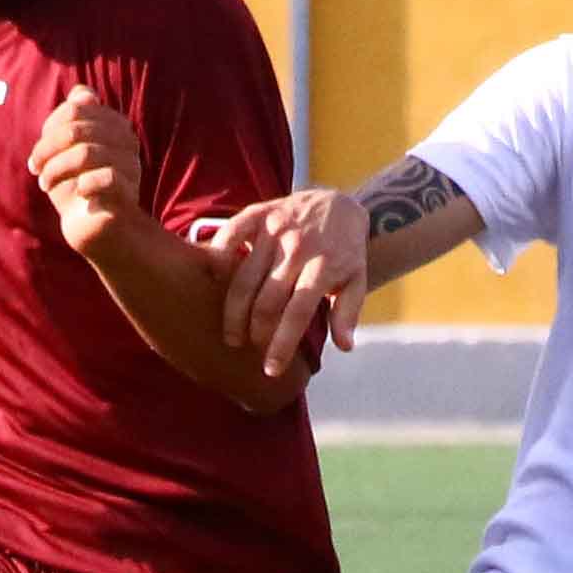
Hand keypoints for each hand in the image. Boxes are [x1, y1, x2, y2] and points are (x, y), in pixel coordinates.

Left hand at [26, 77, 142, 255]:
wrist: (94, 230)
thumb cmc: (76, 187)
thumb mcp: (66, 152)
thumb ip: (70, 120)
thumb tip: (81, 93)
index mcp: (113, 124)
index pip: (75, 109)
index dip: (49, 129)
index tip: (37, 157)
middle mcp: (126, 140)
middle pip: (77, 128)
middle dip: (47, 150)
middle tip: (37, 170)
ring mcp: (131, 166)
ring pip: (87, 152)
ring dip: (56, 170)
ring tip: (46, 186)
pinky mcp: (129, 192)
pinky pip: (108, 178)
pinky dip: (84, 184)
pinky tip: (78, 193)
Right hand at [207, 189, 370, 360]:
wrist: (339, 203)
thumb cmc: (345, 251)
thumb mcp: (356, 281)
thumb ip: (348, 313)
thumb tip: (344, 347)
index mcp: (322, 267)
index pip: (297, 313)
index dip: (282, 344)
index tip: (271, 369)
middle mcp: (297, 247)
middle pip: (266, 300)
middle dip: (256, 333)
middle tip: (251, 349)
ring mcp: (275, 228)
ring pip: (244, 277)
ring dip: (234, 312)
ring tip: (232, 335)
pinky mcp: (258, 213)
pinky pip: (230, 236)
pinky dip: (218, 259)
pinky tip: (215, 284)